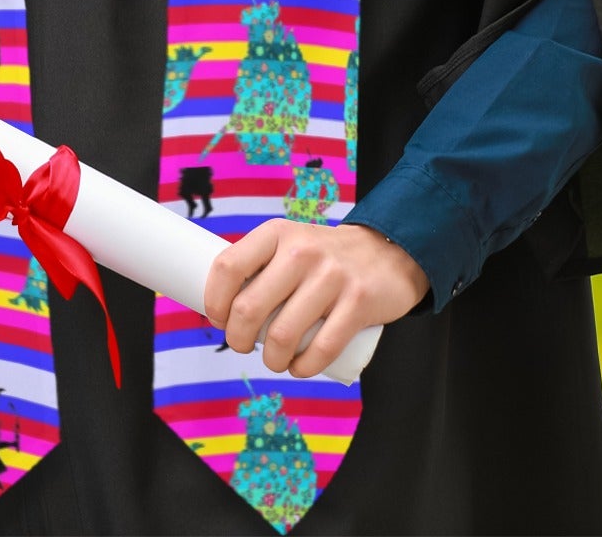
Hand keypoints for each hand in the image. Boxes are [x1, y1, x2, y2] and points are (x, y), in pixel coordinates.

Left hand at [202, 221, 429, 379]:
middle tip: (240, 345)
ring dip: (270, 360)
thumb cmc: (323, 256)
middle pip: (249, 307)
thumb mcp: (289, 243)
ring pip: (282, 335)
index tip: (217, 319)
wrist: (387, 252)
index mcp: (276, 233)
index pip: (228, 267)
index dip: (214, 300)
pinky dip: (303, 368)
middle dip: (236, 338)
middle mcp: (300, 251)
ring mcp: (331, 277)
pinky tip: (298, 368)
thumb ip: (260, 265)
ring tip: (273, 360)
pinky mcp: (358, 303)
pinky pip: (321, 349)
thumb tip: (221, 305)